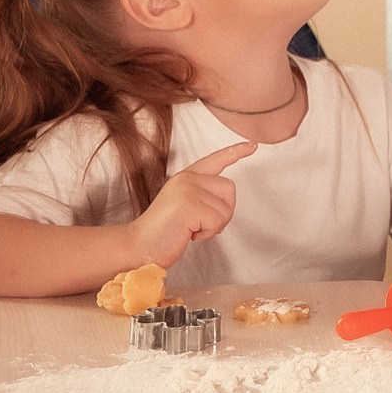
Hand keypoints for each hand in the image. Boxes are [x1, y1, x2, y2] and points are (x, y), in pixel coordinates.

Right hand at [125, 142, 257, 266]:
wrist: (139, 247)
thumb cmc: (163, 233)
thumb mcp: (184, 206)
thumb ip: (202, 196)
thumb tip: (225, 203)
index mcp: (186, 177)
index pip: (215, 159)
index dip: (236, 151)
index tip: (253, 145)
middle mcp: (187, 178)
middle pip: (229, 189)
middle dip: (223, 212)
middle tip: (200, 226)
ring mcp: (188, 189)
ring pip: (225, 209)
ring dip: (213, 227)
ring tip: (190, 230)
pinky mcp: (189, 205)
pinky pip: (217, 222)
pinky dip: (207, 234)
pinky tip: (188, 234)